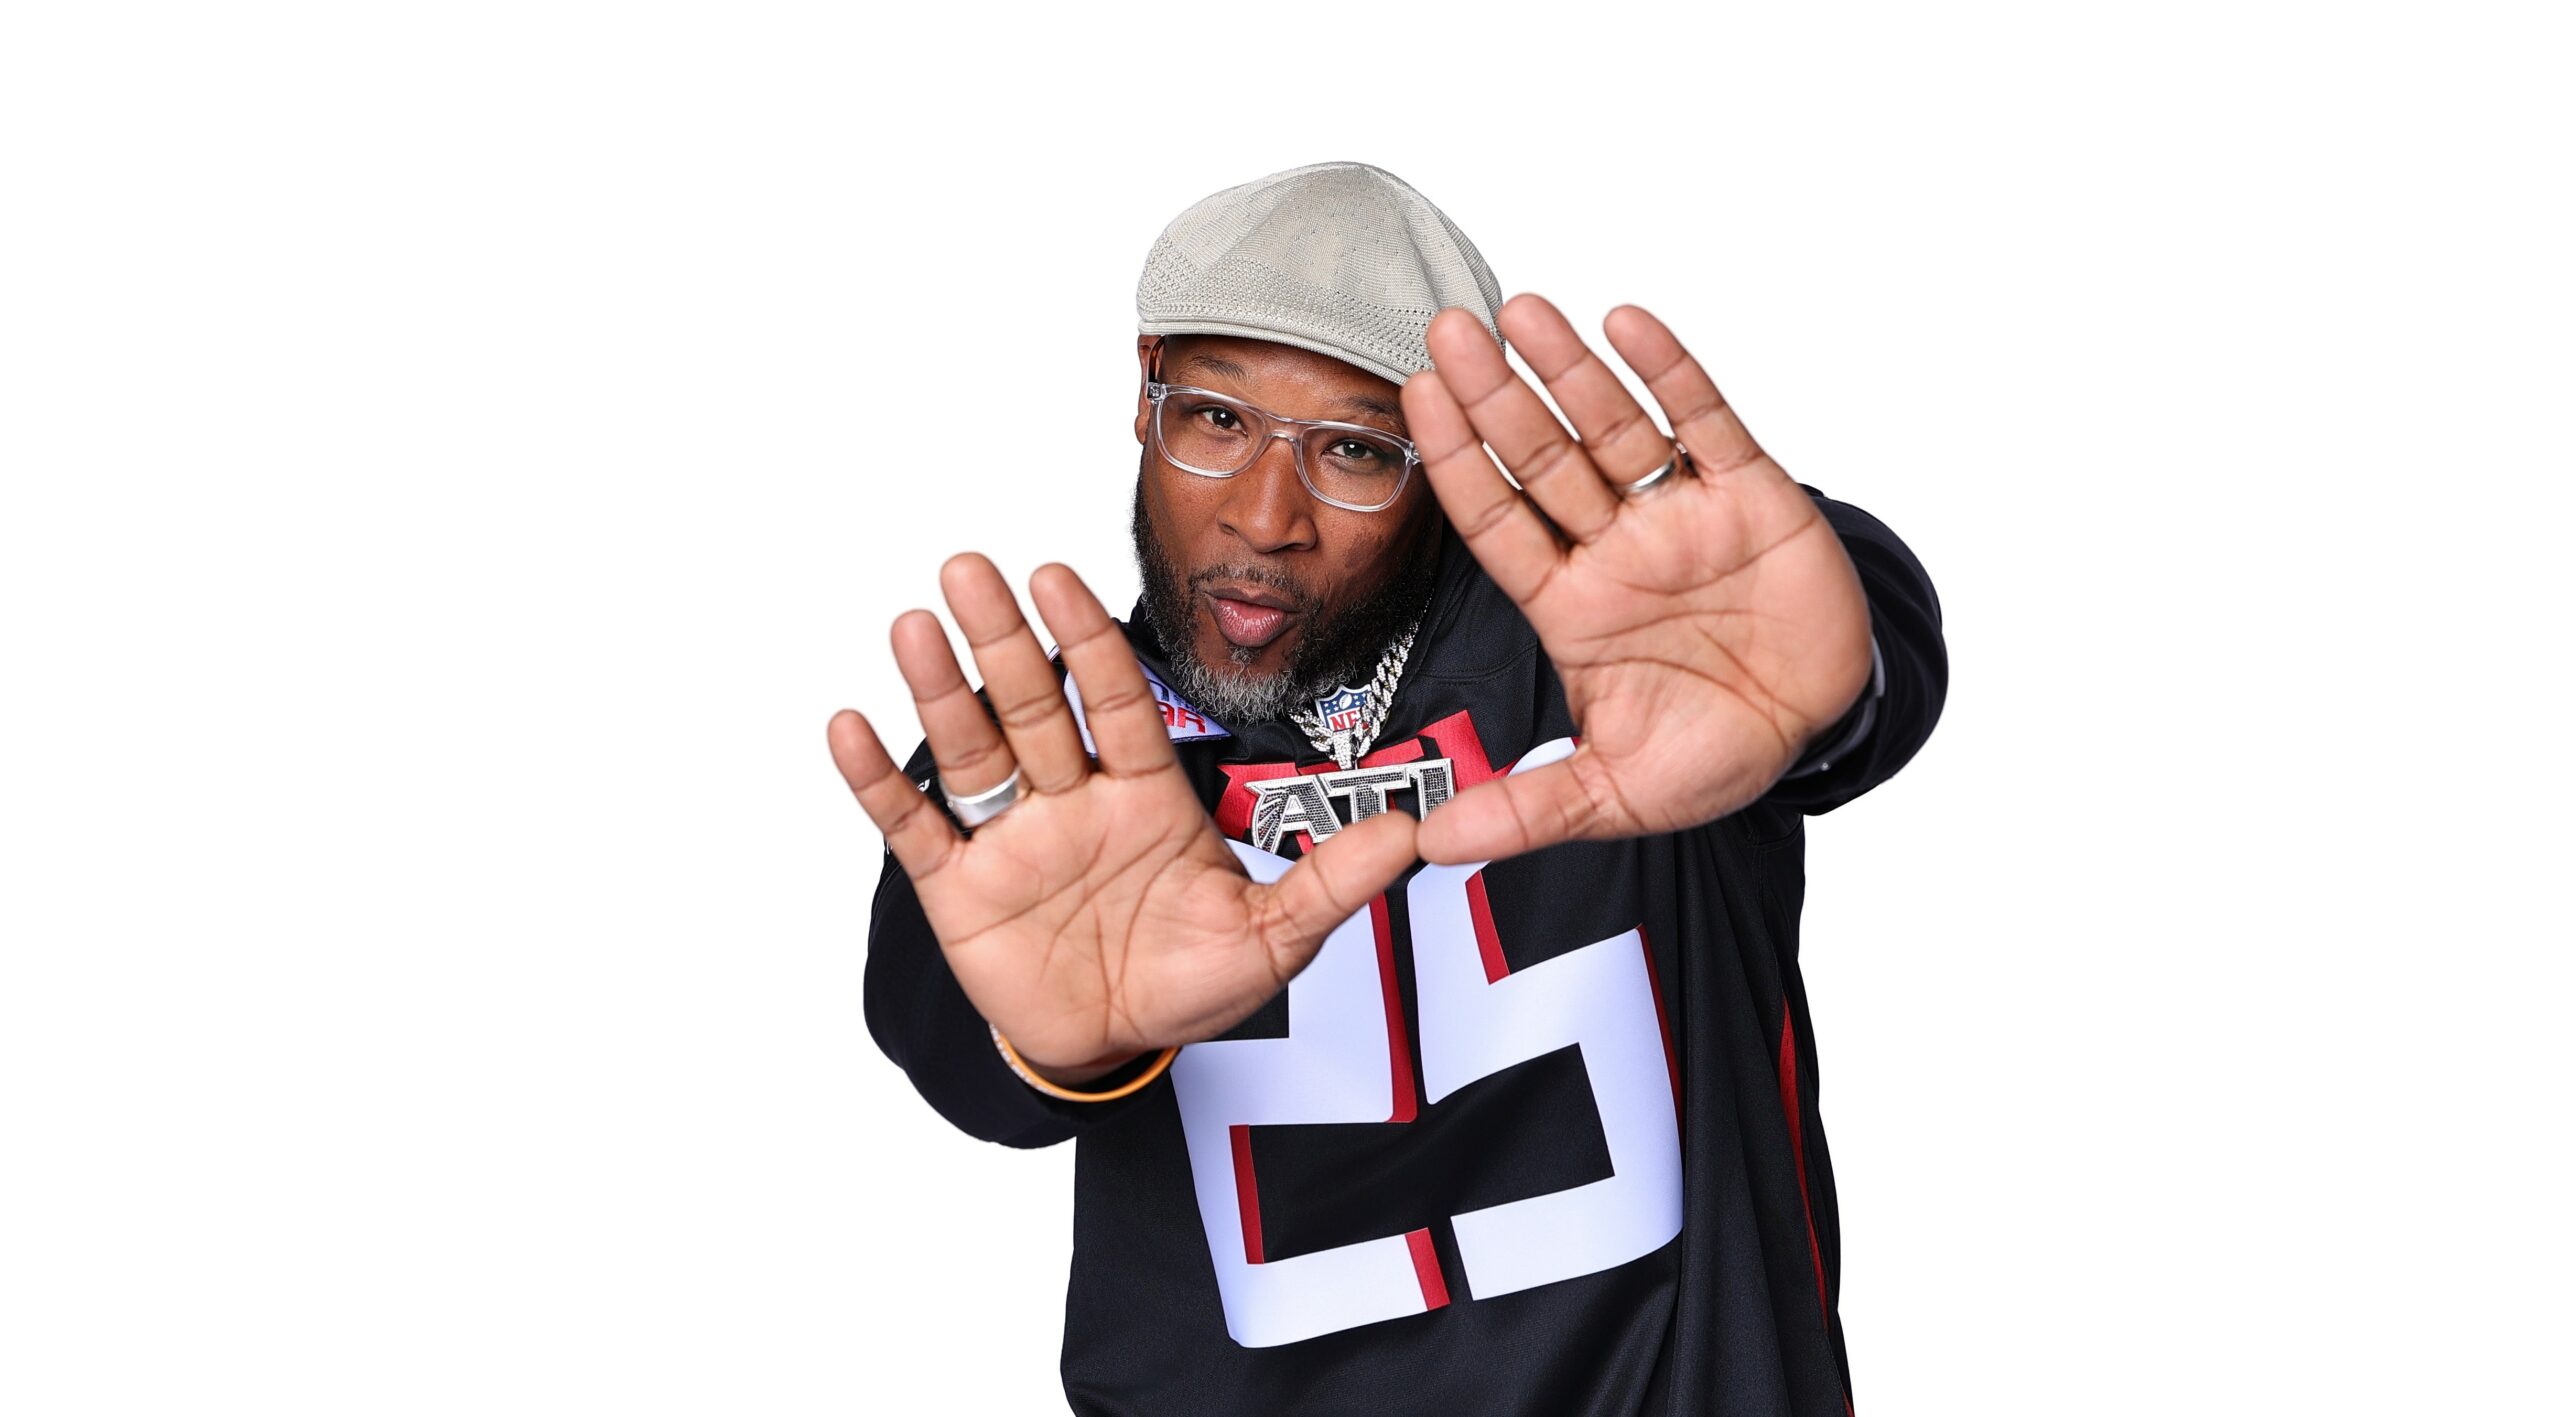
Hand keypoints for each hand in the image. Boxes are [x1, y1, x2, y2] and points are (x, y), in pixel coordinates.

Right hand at [827, 555, 1418, 1078]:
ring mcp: (1010, 839)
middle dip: (1004, 639)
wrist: (1114, 1049)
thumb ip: (1333, 882)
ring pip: (973, 750)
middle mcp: (1070, 799)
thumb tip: (1413, 835)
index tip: (1058, 576)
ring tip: (914, 624)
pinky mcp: (957, 890)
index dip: (1086, 641)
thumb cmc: (1187, 980)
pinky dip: (877, 781)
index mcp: (1142, 793)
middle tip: (972, 567)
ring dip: (941, 689)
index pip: (1113, 701)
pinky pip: (913, 827)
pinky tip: (847, 726)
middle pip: (1033, 705)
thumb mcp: (1273, 938)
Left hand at [1401, 295, 1873, 863]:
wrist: (1822, 732)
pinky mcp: (1754, 496)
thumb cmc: (1712, 750)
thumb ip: (1527, 810)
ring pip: (1612, 428)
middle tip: (1444, 330)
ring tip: (1520, 310)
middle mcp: (1615, 546)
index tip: (1415, 401)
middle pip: (1541, 459)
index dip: (1457, 464)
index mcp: (1571, 603)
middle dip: (1494, 397)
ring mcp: (1681, 515)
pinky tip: (1626, 324)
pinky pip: (1705, 423)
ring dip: (1568, 369)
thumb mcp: (1614, 795)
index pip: (1497, 521)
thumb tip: (1430, 844)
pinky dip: (1670, 373)